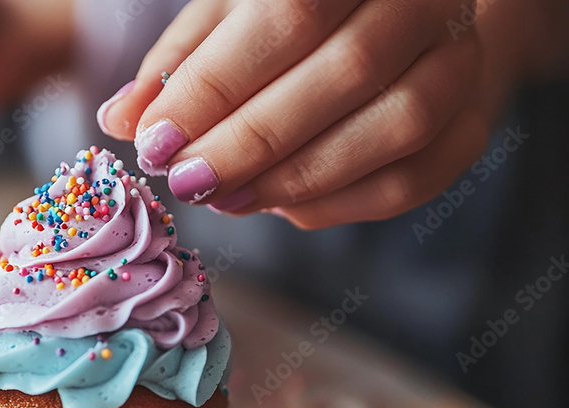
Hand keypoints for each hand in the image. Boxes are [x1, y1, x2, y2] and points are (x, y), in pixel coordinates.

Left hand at [99, 0, 549, 228]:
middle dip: (250, 139)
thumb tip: (121, 118)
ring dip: (295, 176)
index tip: (154, 141)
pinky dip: (335, 201)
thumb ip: (182, 60)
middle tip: (185, 178)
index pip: (290, 13)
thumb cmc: (294, 12)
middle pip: (347, 72)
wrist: (392, 17)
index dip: (216, 85)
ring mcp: (461, 60)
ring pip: (395, 127)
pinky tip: (274, 203)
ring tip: (222, 196)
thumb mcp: (231, 13)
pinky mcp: (470, 125)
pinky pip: (411, 178)